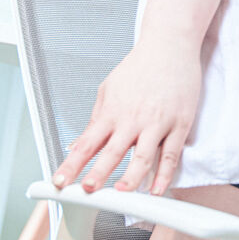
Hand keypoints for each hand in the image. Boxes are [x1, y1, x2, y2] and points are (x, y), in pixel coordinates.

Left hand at [51, 34, 201, 196]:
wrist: (170, 45)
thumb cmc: (140, 67)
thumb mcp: (108, 89)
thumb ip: (95, 120)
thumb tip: (78, 144)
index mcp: (111, 112)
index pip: (86, 143)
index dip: (71, 164)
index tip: (60, 181)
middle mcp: (132, 119)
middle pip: (112, 152)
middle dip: (98, 173)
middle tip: (87, 191)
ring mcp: (156, 122)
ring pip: (143, 157)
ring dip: (131, 178)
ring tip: (121, 194)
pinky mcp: (178, 124)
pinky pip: (171, 155)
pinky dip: (164, 175)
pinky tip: (156, 189)